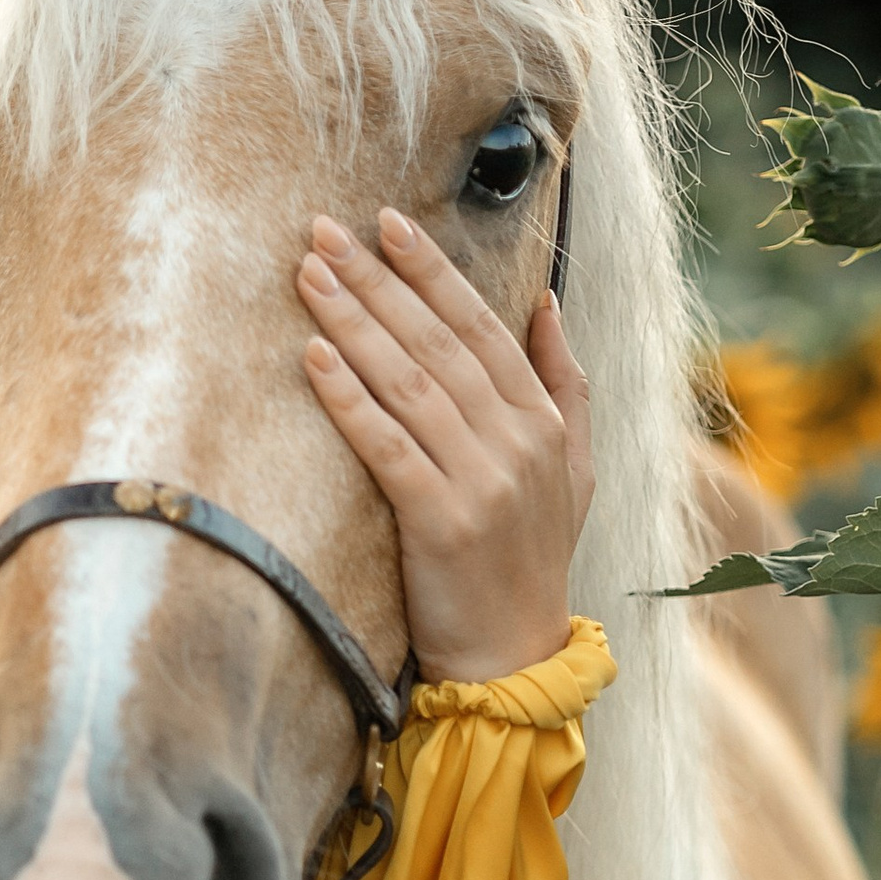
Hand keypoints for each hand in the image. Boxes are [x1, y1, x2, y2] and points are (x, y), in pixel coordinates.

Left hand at [297, 205, 593, 682]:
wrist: (515, 656)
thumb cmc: (530, 559)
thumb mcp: (572, 468)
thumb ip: (562, 383)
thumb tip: (546, 303)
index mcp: (542, 421)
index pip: (481, 325)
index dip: (432, 271)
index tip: (386, 223)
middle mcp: (517, 441)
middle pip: (437, 341)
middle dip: (378, 280)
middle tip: (323, 231)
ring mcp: (482, 480)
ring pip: (409, 383)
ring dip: (354, 323)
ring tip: (308, 276)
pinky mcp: (441, 522)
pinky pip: (387, 446)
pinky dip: (350, 399)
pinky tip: (313, 358)